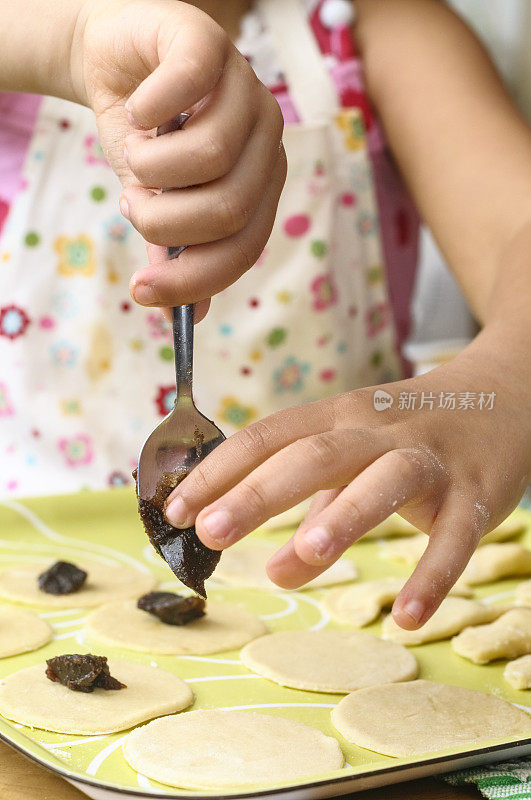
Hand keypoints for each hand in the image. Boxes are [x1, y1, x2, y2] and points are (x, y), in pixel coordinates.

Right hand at [71, 0, 285, 315]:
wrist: (119, 64)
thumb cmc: (148, 140)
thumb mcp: (159, 202)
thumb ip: (175, 251)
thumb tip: (186, 315)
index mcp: (261, 183)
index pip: (245, 246)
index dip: (194, 278)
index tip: (142, 292)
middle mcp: (266, 138)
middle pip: (229, 208)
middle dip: (165, 223)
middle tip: (135, 205)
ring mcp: (245, 88)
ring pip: (210, 156)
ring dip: (151, 169)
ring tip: (135, 155)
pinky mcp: (211, 43)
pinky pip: (187, 87)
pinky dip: (146, 111)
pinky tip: (137, 111)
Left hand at [164, 336, 529, 628]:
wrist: (506, 395)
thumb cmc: (411, 433)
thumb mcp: (356, 454)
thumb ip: (313, 509)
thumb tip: (272, 569)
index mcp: (341, 414)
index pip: (270, 435)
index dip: (220, 470)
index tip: (175, 510)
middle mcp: (380, 429)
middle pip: (316, 454)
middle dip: (260, 492)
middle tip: (212, 532)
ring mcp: (431, 458)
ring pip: (384, 483)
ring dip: (341, 518)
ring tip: (300, 560)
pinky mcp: (478, 492)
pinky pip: (456, 536)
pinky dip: (435, 576)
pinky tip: (408, 619)